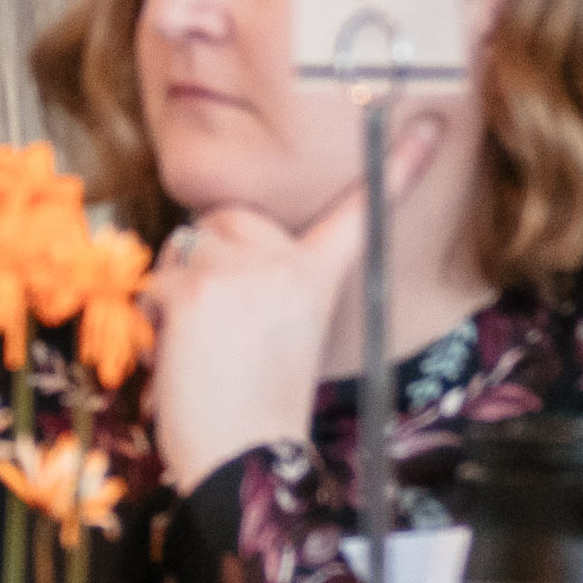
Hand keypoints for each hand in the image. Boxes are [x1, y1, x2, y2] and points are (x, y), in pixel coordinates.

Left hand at [142, 114, 447, 494]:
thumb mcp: (284, 335)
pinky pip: (156, 280)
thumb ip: (268, 285)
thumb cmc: (257, 410)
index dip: (397, 166)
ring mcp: (242, 272)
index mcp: (320, 278)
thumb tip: (211, 245)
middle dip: (212, 255)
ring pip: (185, 246)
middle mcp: (287, 265)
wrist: (243, 459)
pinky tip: (179, 354)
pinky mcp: (197, 287)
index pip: (359, 215)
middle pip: (230, 218)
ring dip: (177, 289)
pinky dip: (153, 316)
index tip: (429, 124)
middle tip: (222, 322)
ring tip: (201, 346)